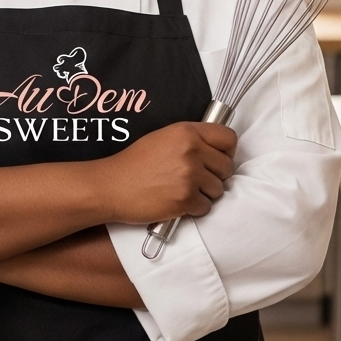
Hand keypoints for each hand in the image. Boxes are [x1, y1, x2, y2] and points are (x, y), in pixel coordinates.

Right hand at [95, 122, 235, 223]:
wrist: (112, 186)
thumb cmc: (134, 163)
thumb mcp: (162, 138)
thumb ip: (190, 139)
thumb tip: (216, 148)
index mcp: (186, 132)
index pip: (229, 138)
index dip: (226, 150)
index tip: (217, 158)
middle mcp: (191, 151)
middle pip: (227, 166)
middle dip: (215, 175)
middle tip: (197, 179)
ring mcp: (189, 176)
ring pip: (218, 189)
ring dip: (205, 193)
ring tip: (183, 190)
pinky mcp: (185, 199)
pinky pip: (206, 207)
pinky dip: (194, 208)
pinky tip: (178, 202)